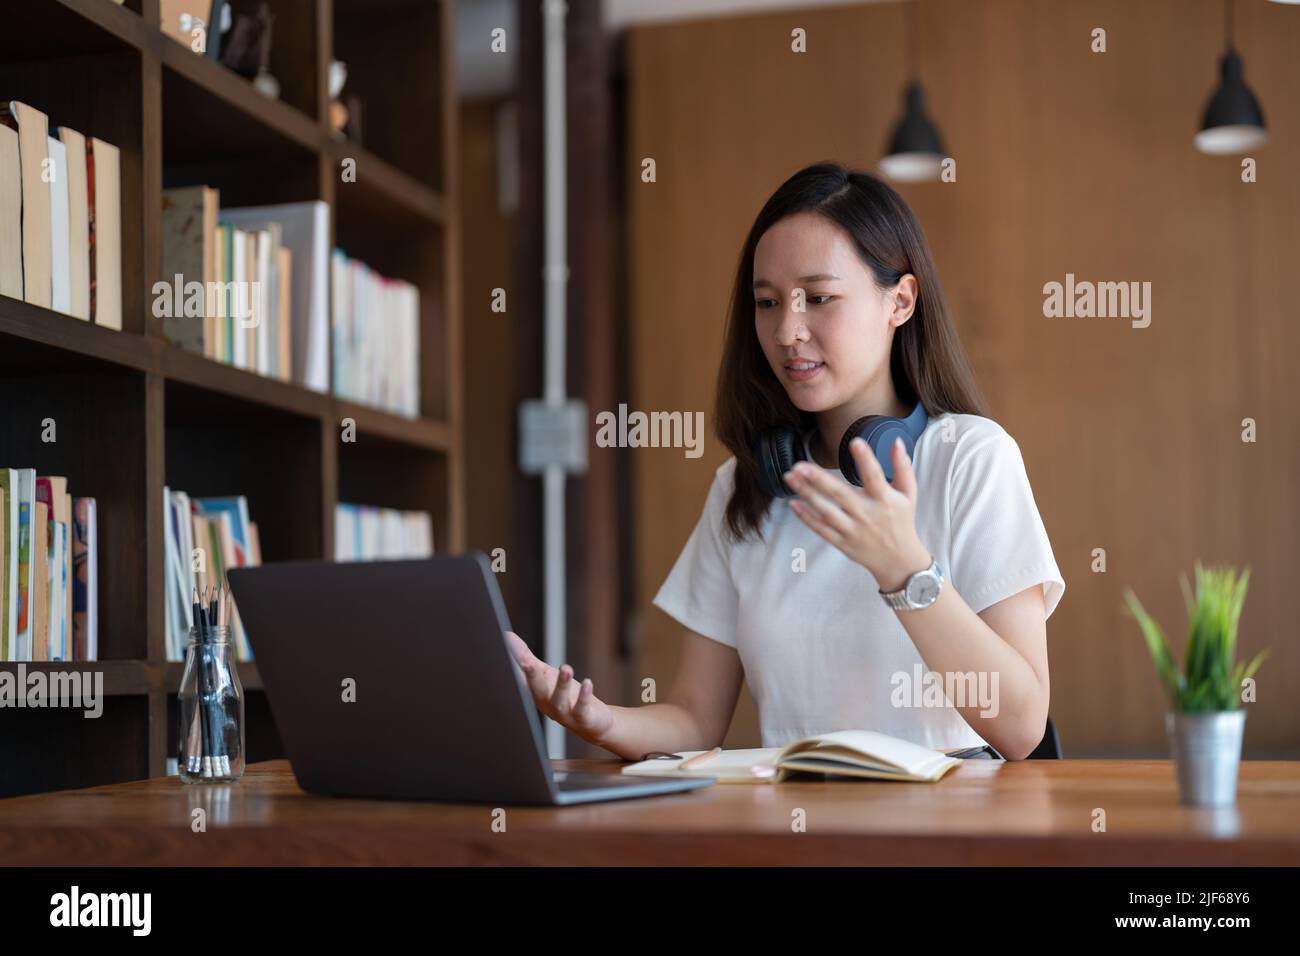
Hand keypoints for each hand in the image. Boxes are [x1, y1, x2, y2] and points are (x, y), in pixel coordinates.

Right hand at [504, 630, 615, 745]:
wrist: (591, 723)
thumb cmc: (564, 696)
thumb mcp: (545, 674)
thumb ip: (526, 658)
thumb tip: (508, 637)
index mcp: (534, 692)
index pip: (521, 678)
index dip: (514, 665)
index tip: (507, 647)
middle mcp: (546, 704)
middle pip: (536, 690)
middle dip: (531, 676)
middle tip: (527, 662)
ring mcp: (563, 713)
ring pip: (559, 700)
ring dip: (561, 684)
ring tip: (566, 668)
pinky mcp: (582, 718)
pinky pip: (581, 708)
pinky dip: (584, 696)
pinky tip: (587, 682)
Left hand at [782, 436, 931, 591]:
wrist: (898, 561)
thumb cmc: (902, 521)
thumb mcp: (908, 494)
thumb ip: (902, 467)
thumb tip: (896, 441)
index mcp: (885, 500)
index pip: (875, 477)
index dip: (866, 460)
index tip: (855, 442)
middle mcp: (867, 515)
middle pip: (840, 495)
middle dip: (818, 479)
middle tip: (799, 465)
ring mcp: (852, 530)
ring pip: (825, 511)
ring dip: (806, 493)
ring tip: (790, 477)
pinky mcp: (841, 542)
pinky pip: (821, 529)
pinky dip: (806, 517)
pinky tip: (793, 503)